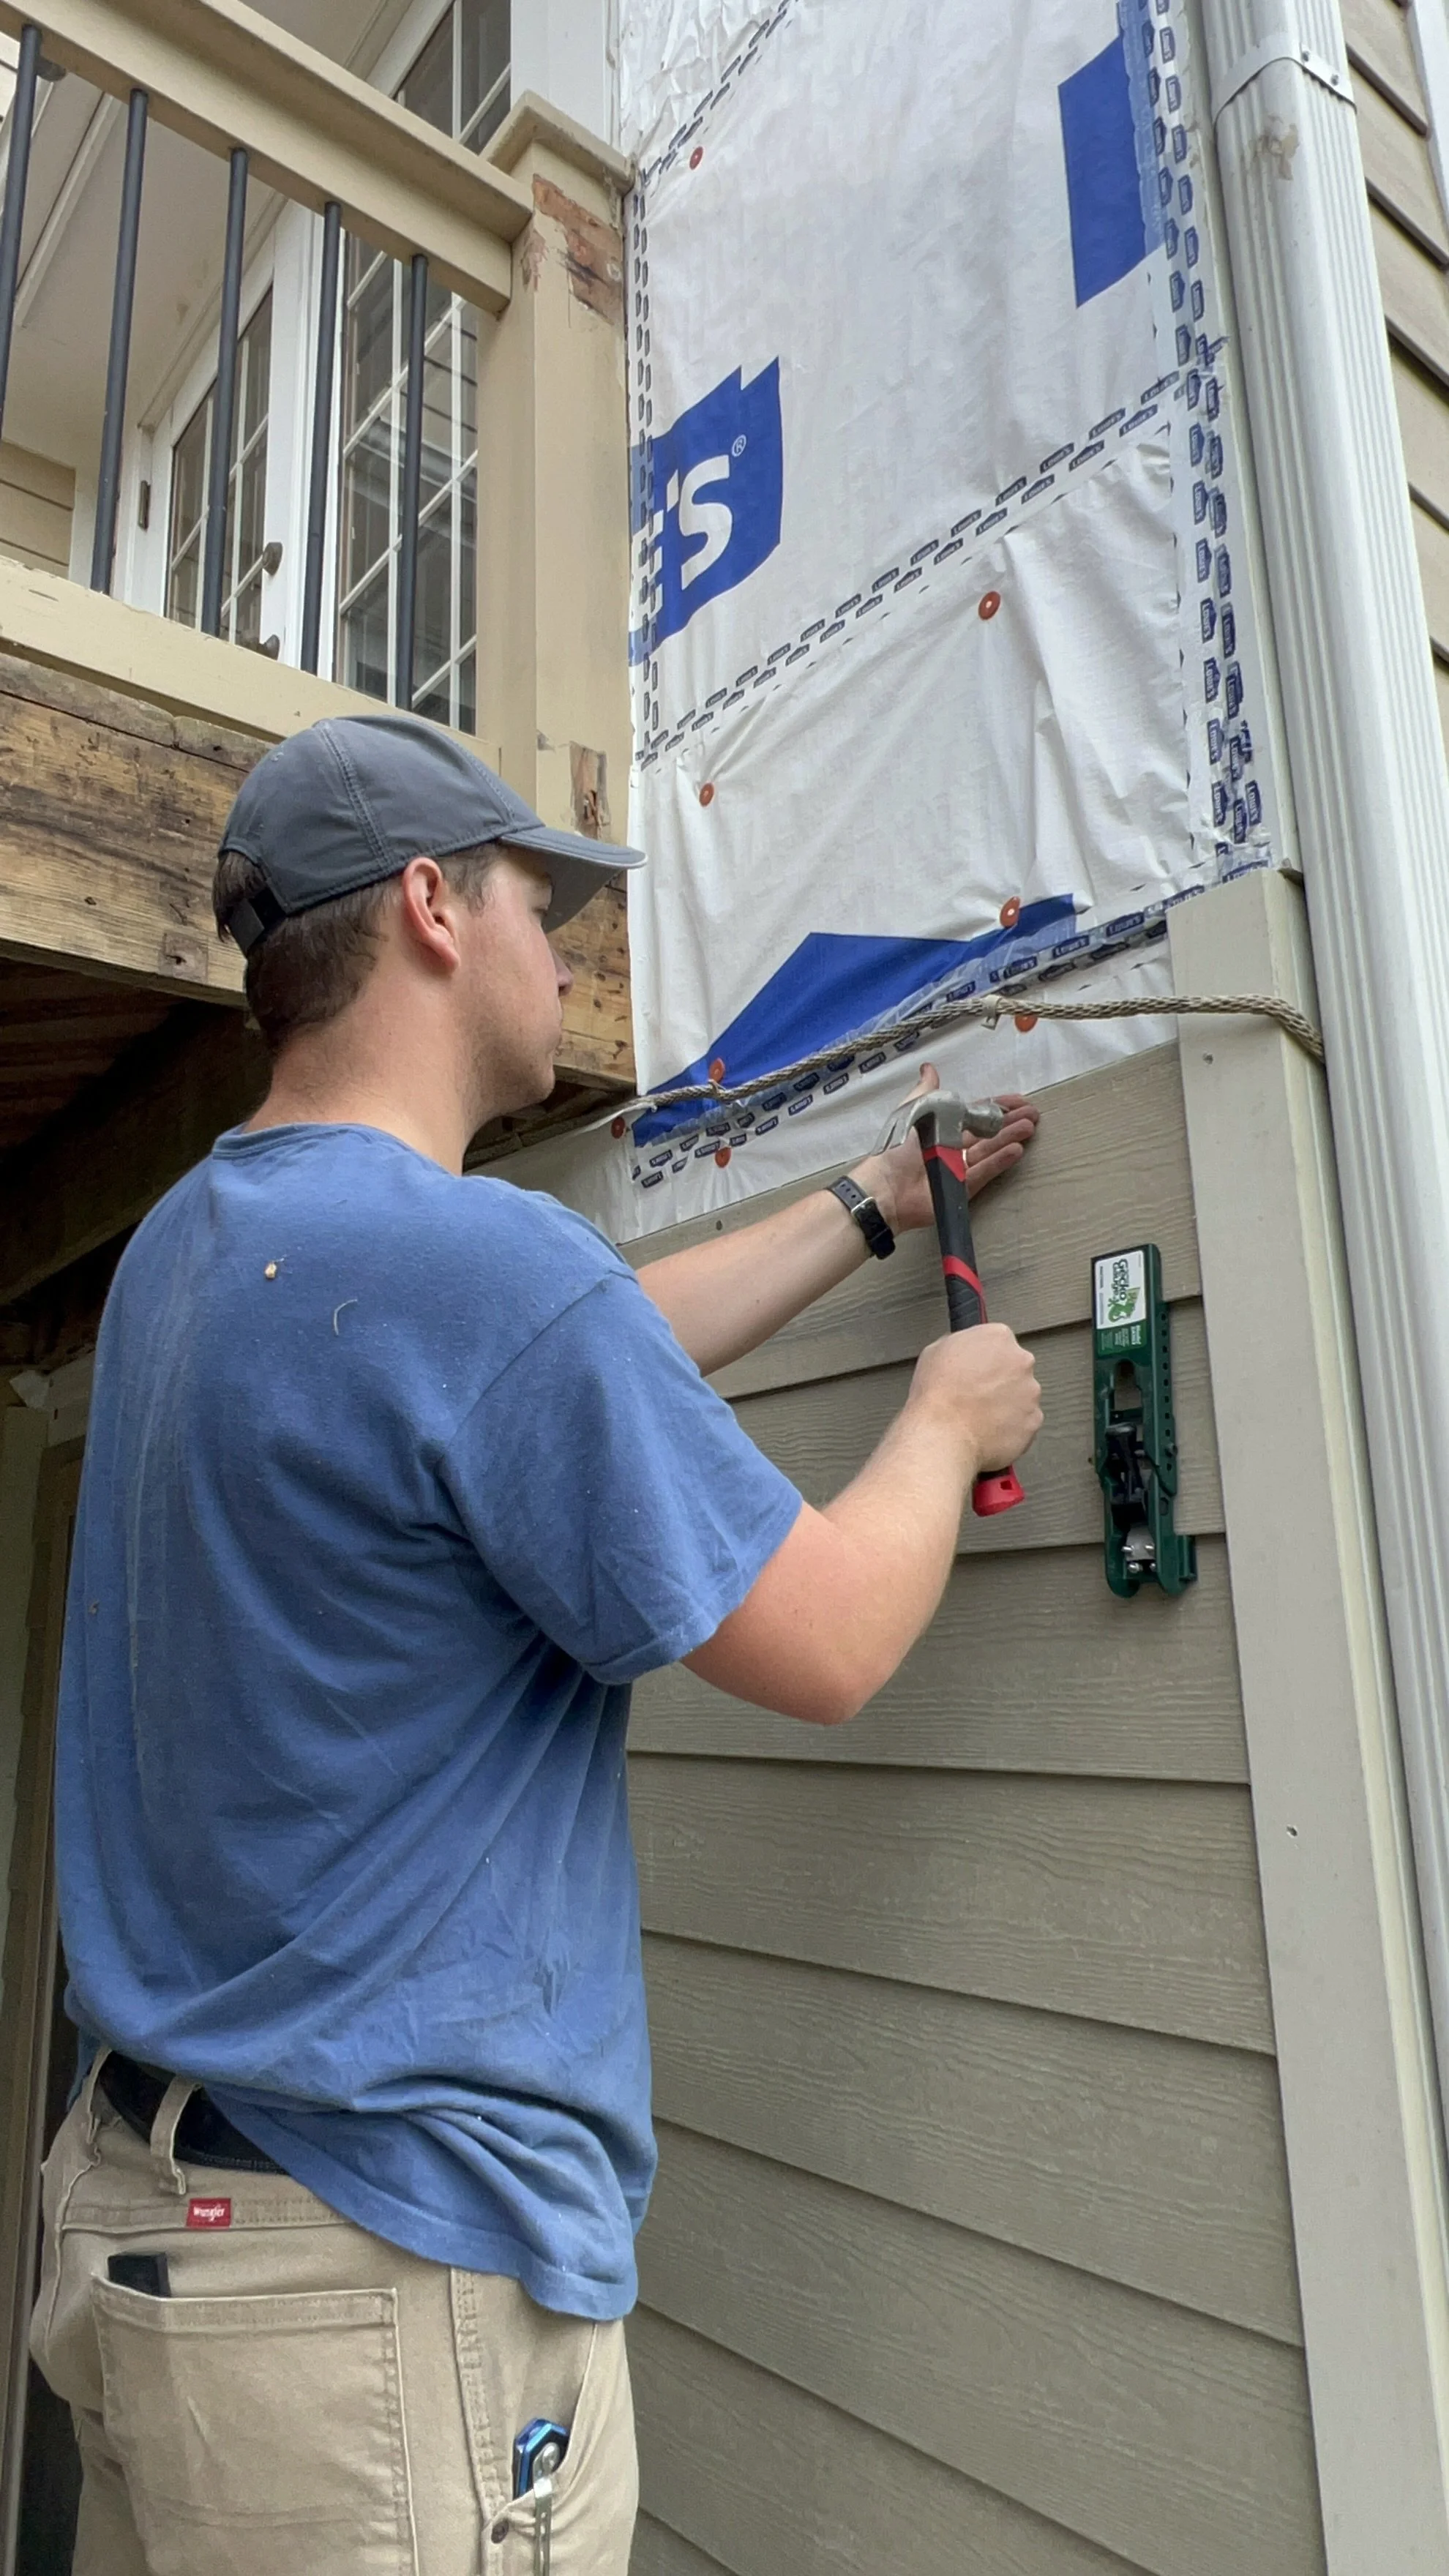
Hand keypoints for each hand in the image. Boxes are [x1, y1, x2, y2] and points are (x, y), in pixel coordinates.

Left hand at [849, 1062, 1039, 1235]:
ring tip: (1029, 1127)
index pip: (976, 1114)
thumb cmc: (896, 1145)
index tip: (1020, 1101)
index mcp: (942, 1127)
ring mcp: (958, 1168)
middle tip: (1033, 1115)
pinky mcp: (960, 1189)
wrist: (885, 1185)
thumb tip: (929, 1067)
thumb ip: (926, 1090)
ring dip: (1009, 1138)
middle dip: (1010, 1122)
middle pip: (987, 1132)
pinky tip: (1016, 1150)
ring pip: (989, 1150)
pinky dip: (999, 1161)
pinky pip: (983, 1172)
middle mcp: (952, 1147)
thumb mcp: (912, 1109)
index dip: (998, 1106)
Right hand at [910, 1320, 1042, 1471]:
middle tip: (976, 1393)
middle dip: (999, 1379)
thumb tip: (965, 1351)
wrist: (943, 1433)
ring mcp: (1031, 1392)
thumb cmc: (936, 1394)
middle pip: (1015, 1367)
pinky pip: (1024, 1421)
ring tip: (979, 1415)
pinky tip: (988, 1429)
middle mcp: (1021, 1361)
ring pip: (1022, 1395)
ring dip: (1006, 1403)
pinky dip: (1010, 1426)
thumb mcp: (936, 1351)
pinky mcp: (1033, 1420)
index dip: (985, 1358)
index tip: (976, 1369)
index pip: (999, 1342)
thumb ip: (961, 1345)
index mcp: (998, 1337)